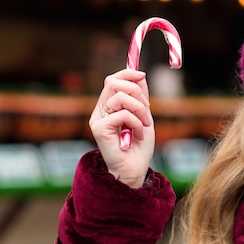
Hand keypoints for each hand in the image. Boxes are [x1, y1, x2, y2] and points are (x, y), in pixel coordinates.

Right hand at [89, 69, 153, 187]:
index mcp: (108, 106)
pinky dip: (136, 123)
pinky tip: (138, 136)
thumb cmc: (138, 146)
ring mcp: (97, 119)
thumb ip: (140, 98)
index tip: (142, 75)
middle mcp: (100, 111)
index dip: (127, 73)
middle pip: (112, 82)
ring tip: (145, 125)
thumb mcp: (144, 116)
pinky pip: (122, 114)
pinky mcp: (99, 128)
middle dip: (135, 90)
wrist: (134, 170)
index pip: (112, 80)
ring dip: (139, 110)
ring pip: (119, 98)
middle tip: (146, 106)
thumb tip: (140, 75)